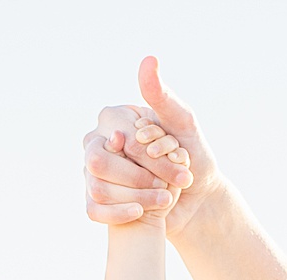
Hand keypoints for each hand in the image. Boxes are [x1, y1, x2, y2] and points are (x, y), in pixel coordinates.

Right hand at [84, 56, 222, 238]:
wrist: (195, 196)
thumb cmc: (192, 155)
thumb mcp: (183, 122)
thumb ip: (163, 95)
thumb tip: (149, 59)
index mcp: (114, 118)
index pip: (122, 135)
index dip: (151, 152)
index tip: (178, 158)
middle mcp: (96, 141)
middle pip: (100, 162)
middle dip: (144, 175)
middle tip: (176, 181)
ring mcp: (91, 171)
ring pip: (99, 187)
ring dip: (139, 195)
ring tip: (167, 196)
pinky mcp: (95, 200)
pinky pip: (95, 210)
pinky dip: (123, 214)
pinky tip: (144, 212)